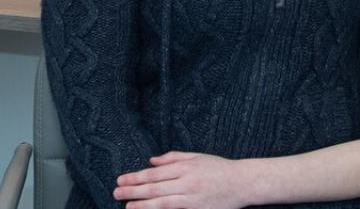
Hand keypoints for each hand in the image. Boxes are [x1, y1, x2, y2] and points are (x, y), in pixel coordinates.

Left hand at [113, 152, 245, 208]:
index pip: (153, 174)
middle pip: (154, 189)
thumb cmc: (219, 168)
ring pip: (162, 203)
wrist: (243, 183)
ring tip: (127, 205)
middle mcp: (186, 183)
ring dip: (142, 205)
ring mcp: (192, 199)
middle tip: (116, 192)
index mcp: (184, 168)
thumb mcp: (195, 157)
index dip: (135, 177)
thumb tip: (151, 161)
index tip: (121, 179)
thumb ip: (172, 158)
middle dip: (132, 191)